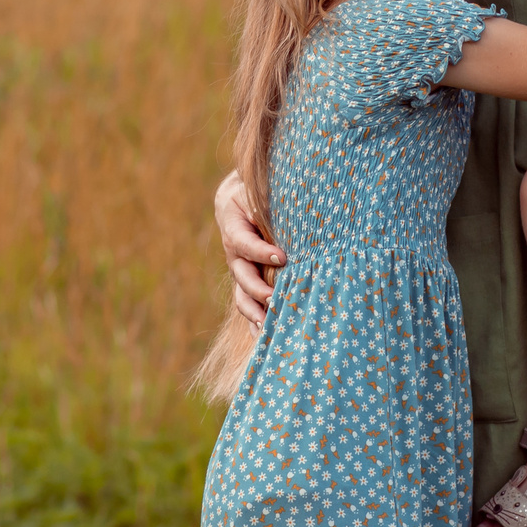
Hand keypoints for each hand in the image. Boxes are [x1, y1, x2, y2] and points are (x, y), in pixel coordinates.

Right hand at [214, 170, 283, 325]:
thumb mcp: (257, 189)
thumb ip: (267, 201)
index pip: (244, 243)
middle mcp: (233, 252)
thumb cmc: (256, 190)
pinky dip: (255, 320)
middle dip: (258, 290)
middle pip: (241, 275)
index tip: (282, 257)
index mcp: (232, 226)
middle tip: (276, 299)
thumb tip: (294, 210)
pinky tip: (266, 337)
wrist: (240, 196)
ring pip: (242, 295)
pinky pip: (248, 302)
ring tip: (268, 325)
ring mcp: (239, 269)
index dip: (260, 251)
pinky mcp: (248, 280)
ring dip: (254, 311)